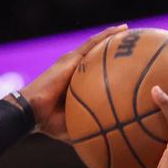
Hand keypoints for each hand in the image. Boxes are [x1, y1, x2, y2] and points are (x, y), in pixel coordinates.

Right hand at [16, 24, 127, 140]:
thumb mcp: (76, 125)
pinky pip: (94, 43)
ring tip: (131, 32)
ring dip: (114, 38)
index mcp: (76, 85)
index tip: (130, 70)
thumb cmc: (49, 122)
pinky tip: (123, 30)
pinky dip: (108, 35)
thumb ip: (91, 127)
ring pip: (98, 45)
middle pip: (99, 58)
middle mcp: (76, 71)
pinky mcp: (72, 58)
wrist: (33, 111)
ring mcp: (73, 62)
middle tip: (134, 48)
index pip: (97, 75)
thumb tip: (110, 138)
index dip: (112, 71)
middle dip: (116, 52)